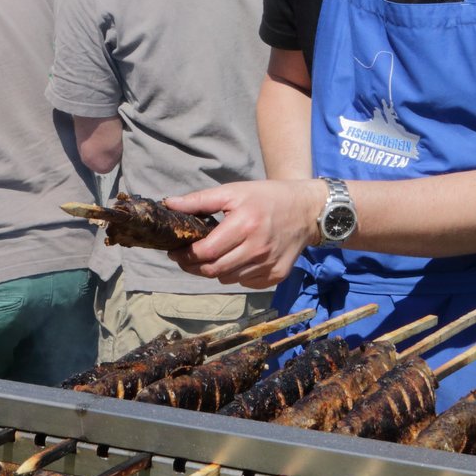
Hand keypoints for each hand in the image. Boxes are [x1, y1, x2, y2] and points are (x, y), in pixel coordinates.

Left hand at [165, 180, 323, 289]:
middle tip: (186, 258)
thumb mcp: (233, 192)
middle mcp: (257, 249)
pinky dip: (236, 274)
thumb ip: (199, 201)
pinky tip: (238, 259)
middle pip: (213, 270)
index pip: (205, 252)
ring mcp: (268, 265)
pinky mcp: (277, 275)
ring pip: (228, 279)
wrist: (307, 210)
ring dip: (215, 270)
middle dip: (194, 267)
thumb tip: (169, 204)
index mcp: (244, 225)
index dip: (185, 255)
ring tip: (214, 255)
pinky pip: (246, 283)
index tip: (175, 251)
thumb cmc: (266, 197)